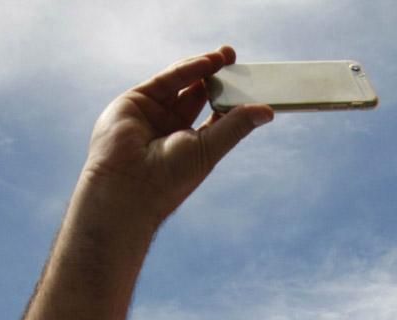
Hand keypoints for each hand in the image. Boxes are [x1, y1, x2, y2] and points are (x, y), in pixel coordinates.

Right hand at [81, 46, 273, 230]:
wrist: (128, 187)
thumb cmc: (170, 178)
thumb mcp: (210, 148)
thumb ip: (236, 126)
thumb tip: (268, 111)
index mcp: (191, 144)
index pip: (215, 114)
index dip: (231, 98)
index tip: (250, 83)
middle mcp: (172, 128)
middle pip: (199, 94)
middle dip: (218, 77)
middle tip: (236, 60)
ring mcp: (153, 113)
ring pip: (182, 83)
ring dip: (204, 68)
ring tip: (226, 57)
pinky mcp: (137, 101)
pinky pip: (166, 80)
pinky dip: (187, 69)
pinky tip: (208, 63)